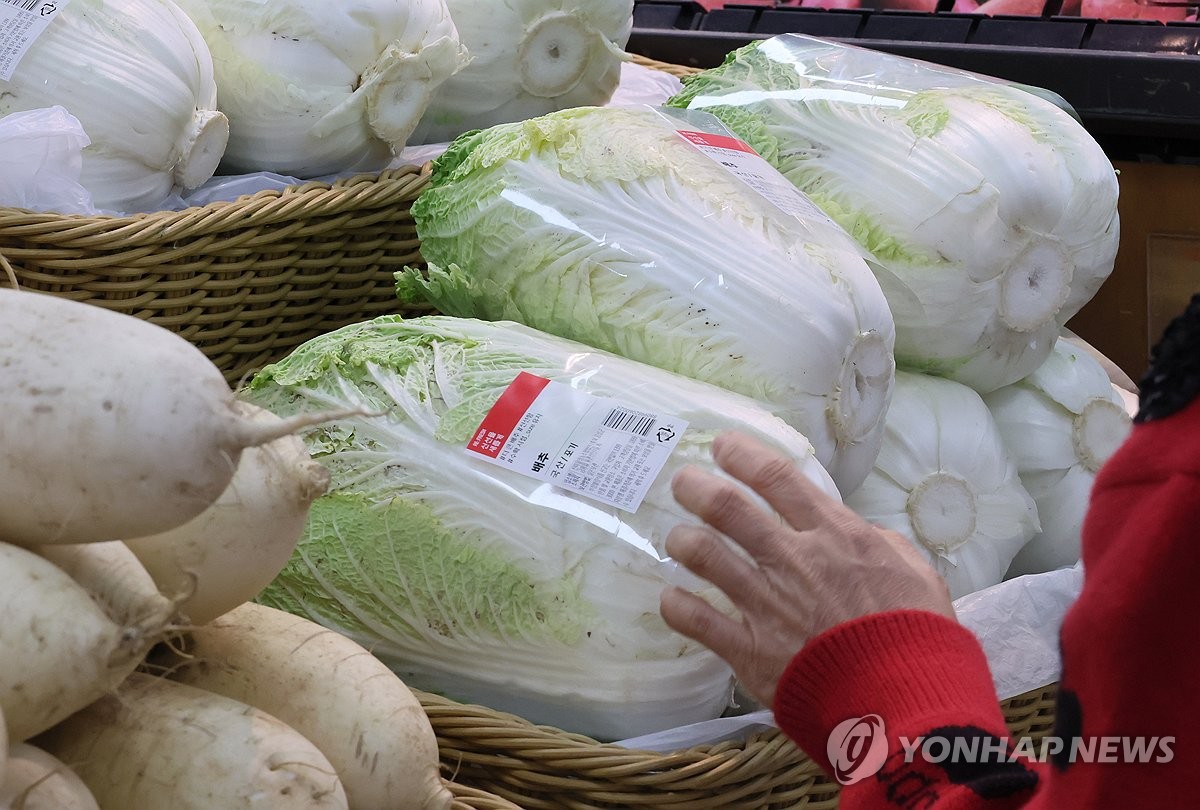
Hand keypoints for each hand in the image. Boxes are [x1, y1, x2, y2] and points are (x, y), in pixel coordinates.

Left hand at [660, 431, 953, 707]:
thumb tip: (859, 535)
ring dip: (683, 541)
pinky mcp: (750, 650)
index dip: (742, 455)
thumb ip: (882, 547)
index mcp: (836, 535)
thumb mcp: (916, 574)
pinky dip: (678, 606)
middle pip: (728, 508)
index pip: (777, 477)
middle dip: (696, 488)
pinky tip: (673, 599)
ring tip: (678, 540)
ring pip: (704, 555)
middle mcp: (794, 560)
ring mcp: (767, 604)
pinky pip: (697, 620)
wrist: (909, 701)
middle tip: (683, 483)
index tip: (721, 446)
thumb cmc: (919, 636)